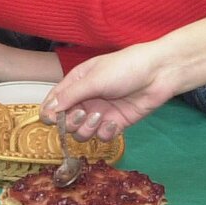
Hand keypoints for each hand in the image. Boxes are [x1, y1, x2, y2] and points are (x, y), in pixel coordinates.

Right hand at [43, 42, 175, 139]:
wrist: (158, 74)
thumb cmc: (125, 68)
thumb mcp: (93, 79)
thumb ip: (70, 96)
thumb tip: (47, 112)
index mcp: (77, 83)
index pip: (54, 102)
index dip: (50, 113)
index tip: (52, 120)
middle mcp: (86, 99)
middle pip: (66, 121)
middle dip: (71, 122)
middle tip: (83, 114)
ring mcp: (101, 113)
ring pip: (82, 132)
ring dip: (88, 128)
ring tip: (100, 116)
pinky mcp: (116, 124)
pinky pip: (102, 136)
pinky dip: (106, 132)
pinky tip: (115, 122)